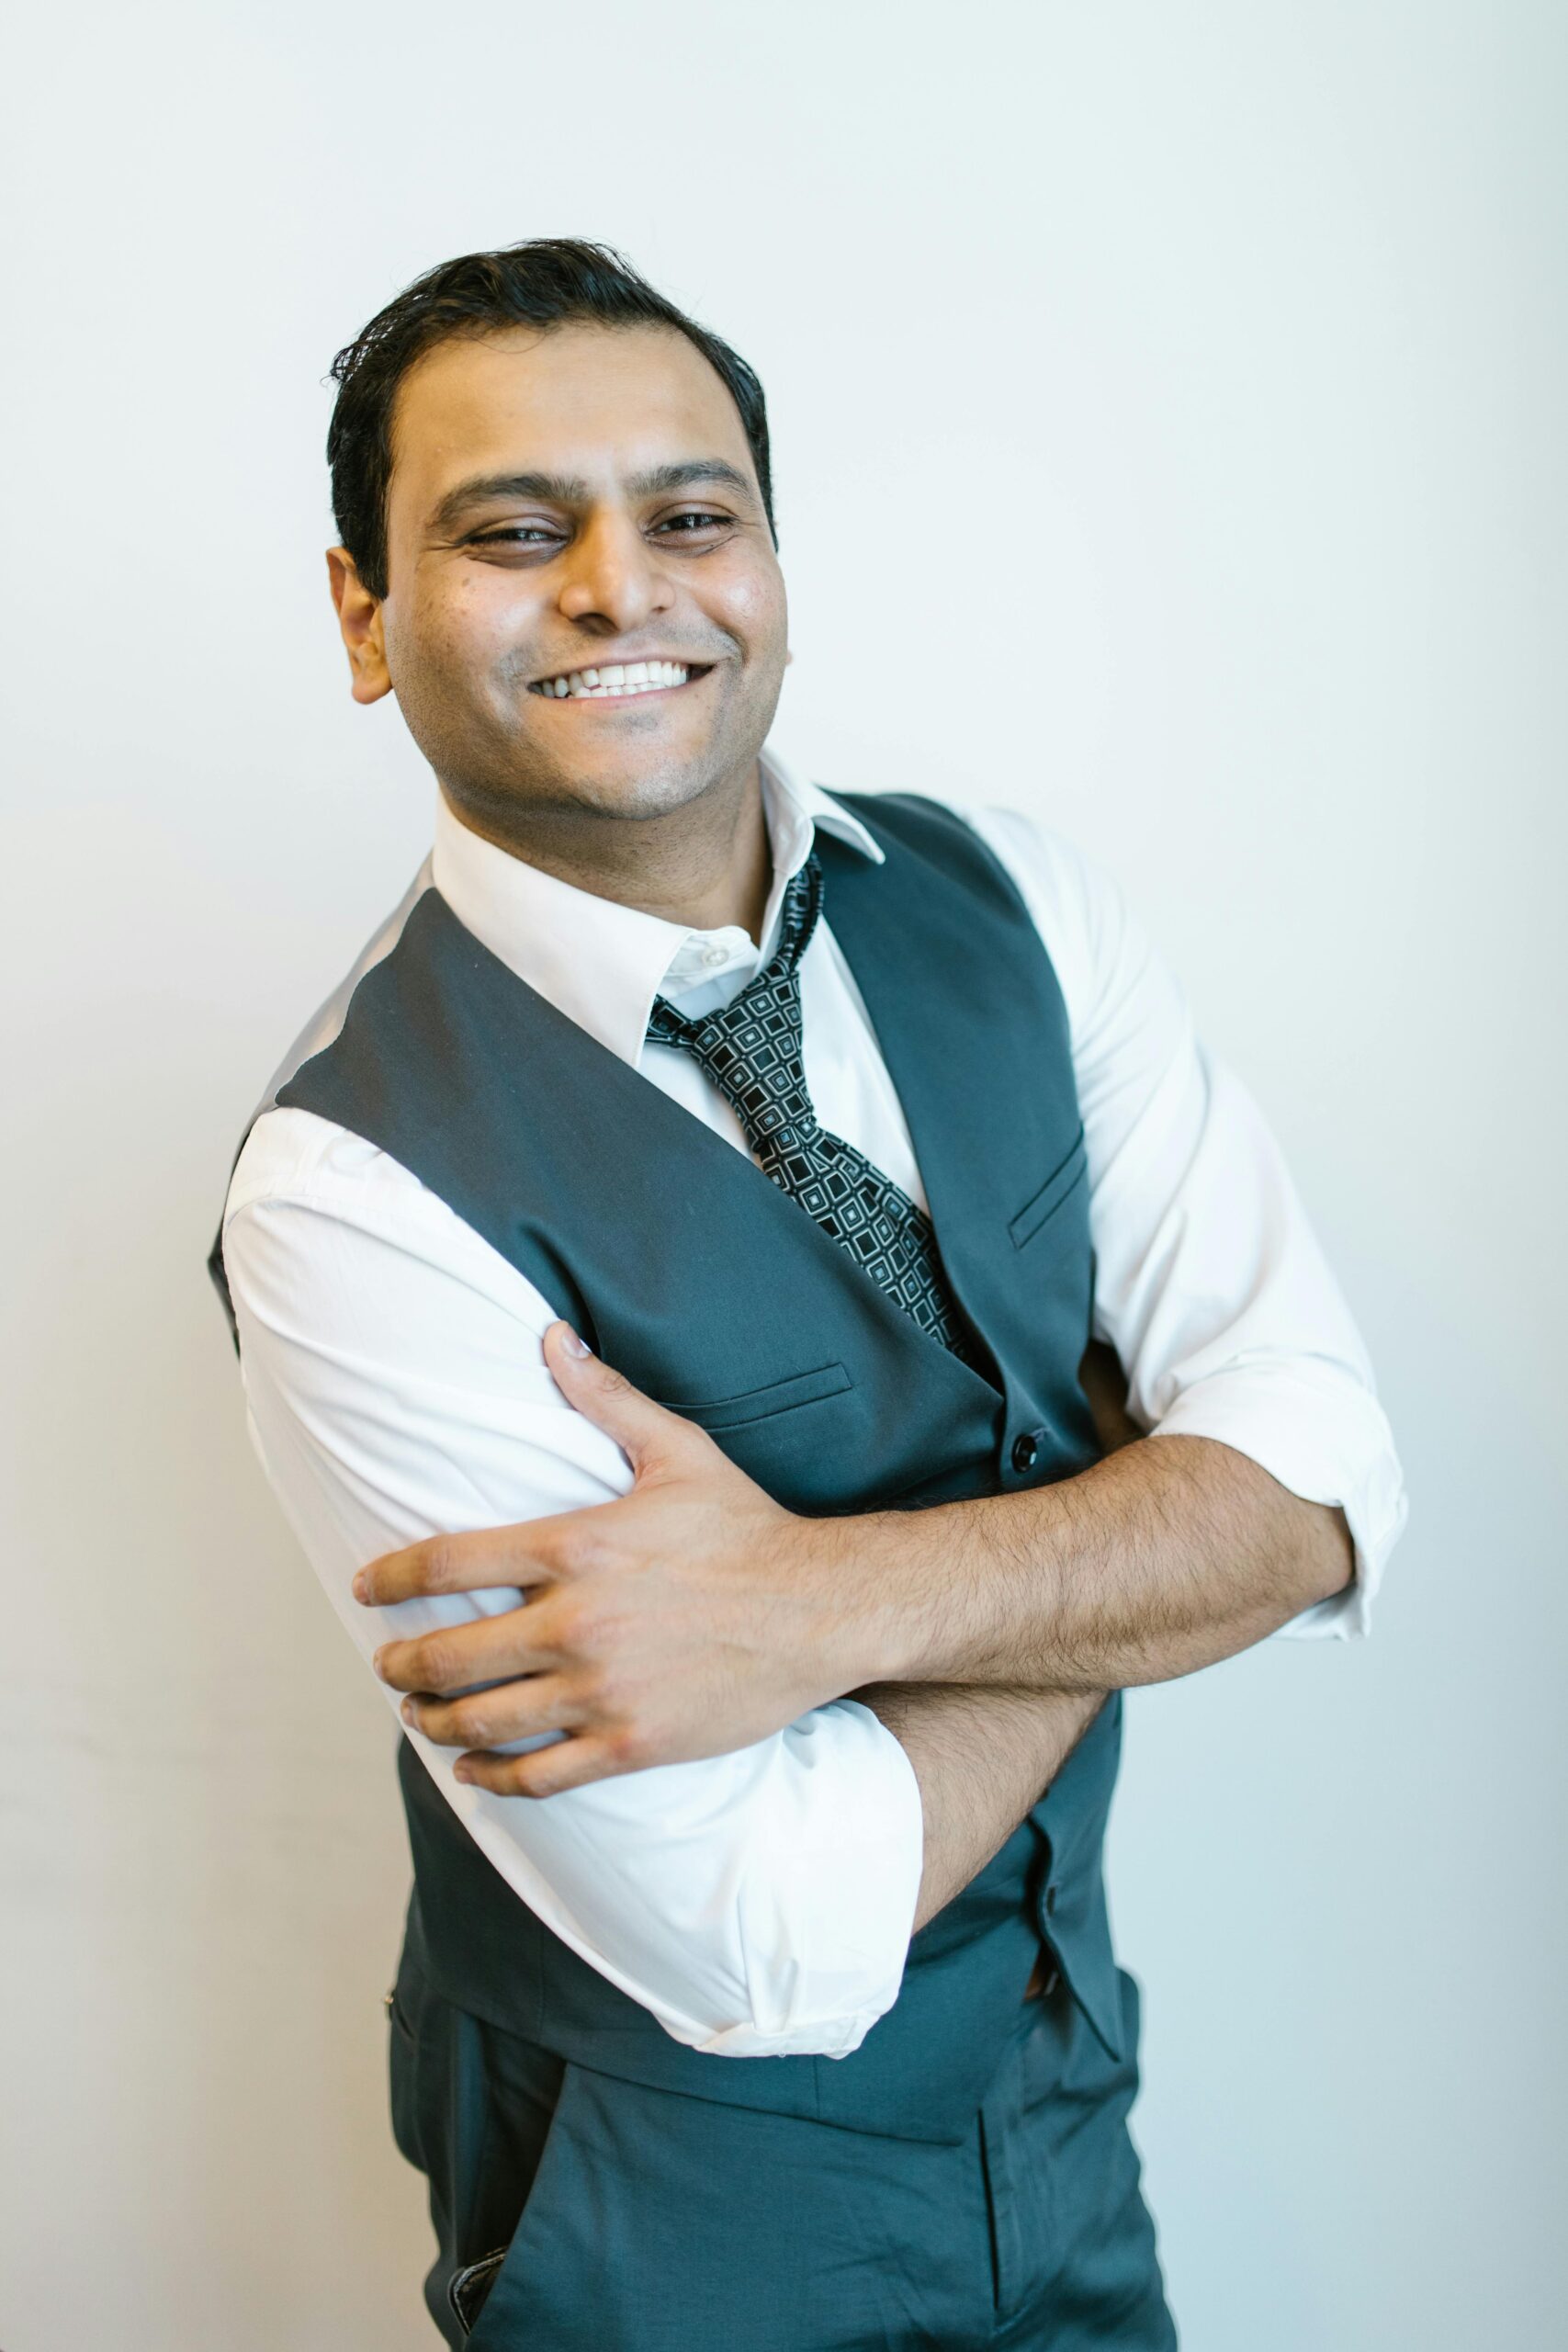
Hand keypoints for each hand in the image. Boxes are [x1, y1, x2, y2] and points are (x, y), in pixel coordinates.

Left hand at [356, 1324, 871, 1796]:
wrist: (821, 1609)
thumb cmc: (748, 1528)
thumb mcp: (677, 1453)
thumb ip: (605, 1400)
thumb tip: (553, 1337)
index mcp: (577, 1546)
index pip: (448, 1563)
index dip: (390, 1577)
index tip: (367, 1586)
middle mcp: (577, 1622)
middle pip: (448, 1655)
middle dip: (401, 1665)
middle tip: (387, 1666)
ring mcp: (602, 1689)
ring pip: (482, 1721)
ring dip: (434, 1723)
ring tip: (421, 1717)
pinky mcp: (631, 1743)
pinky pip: (538, 1776)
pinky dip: (492, 1779)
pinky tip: (475, 1772)